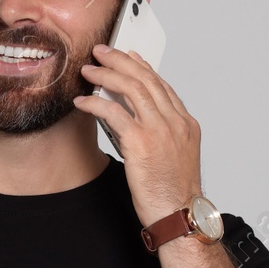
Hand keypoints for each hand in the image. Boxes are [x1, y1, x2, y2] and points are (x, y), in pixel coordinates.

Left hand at [73, 45, 204, 228]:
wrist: (180, 214)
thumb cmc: (174, 193)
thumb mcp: (174, 156)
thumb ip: (159, 134)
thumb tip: (132, 121)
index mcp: (185, 124)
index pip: (162, 86)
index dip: (143, 68)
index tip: (129, 57)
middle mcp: (175, 122)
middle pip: (146, 79)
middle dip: (121, 61)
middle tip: (102, 53)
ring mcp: (159, 130)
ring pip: (131, 88)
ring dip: (106, 75)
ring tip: (89, 70)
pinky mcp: (141, 142)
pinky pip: (113, 112)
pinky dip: (95, 104)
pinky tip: (82, 102)